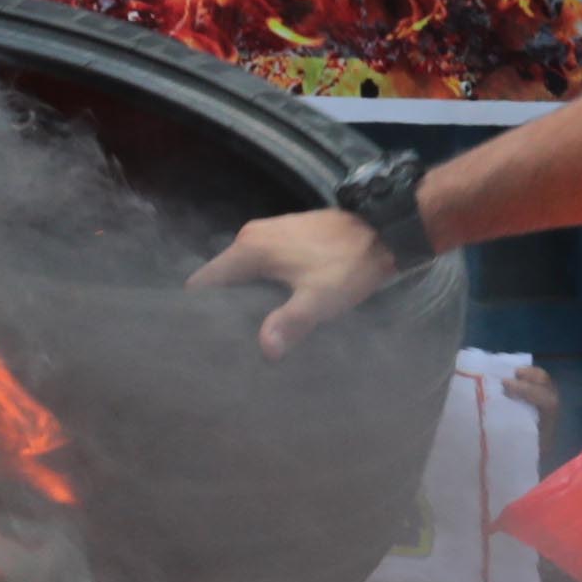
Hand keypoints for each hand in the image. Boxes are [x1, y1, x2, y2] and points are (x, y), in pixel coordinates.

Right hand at [195, 205, 399, 356]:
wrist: (385, 230)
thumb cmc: (348, 264)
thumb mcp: (319, 299)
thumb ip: (290, 323)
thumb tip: (265, 351)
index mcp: (250, 249)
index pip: (203, 280)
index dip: (197, 309)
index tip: (200, 336)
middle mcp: (252, 236)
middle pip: (220, 277)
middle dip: (219, 307)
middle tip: (223, 341)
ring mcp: (270, 232)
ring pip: (240, 270)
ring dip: (240, 297)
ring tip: (244, 330)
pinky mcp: (287, 235)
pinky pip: (258, 263)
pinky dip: (257, 285)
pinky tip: (270, 307)